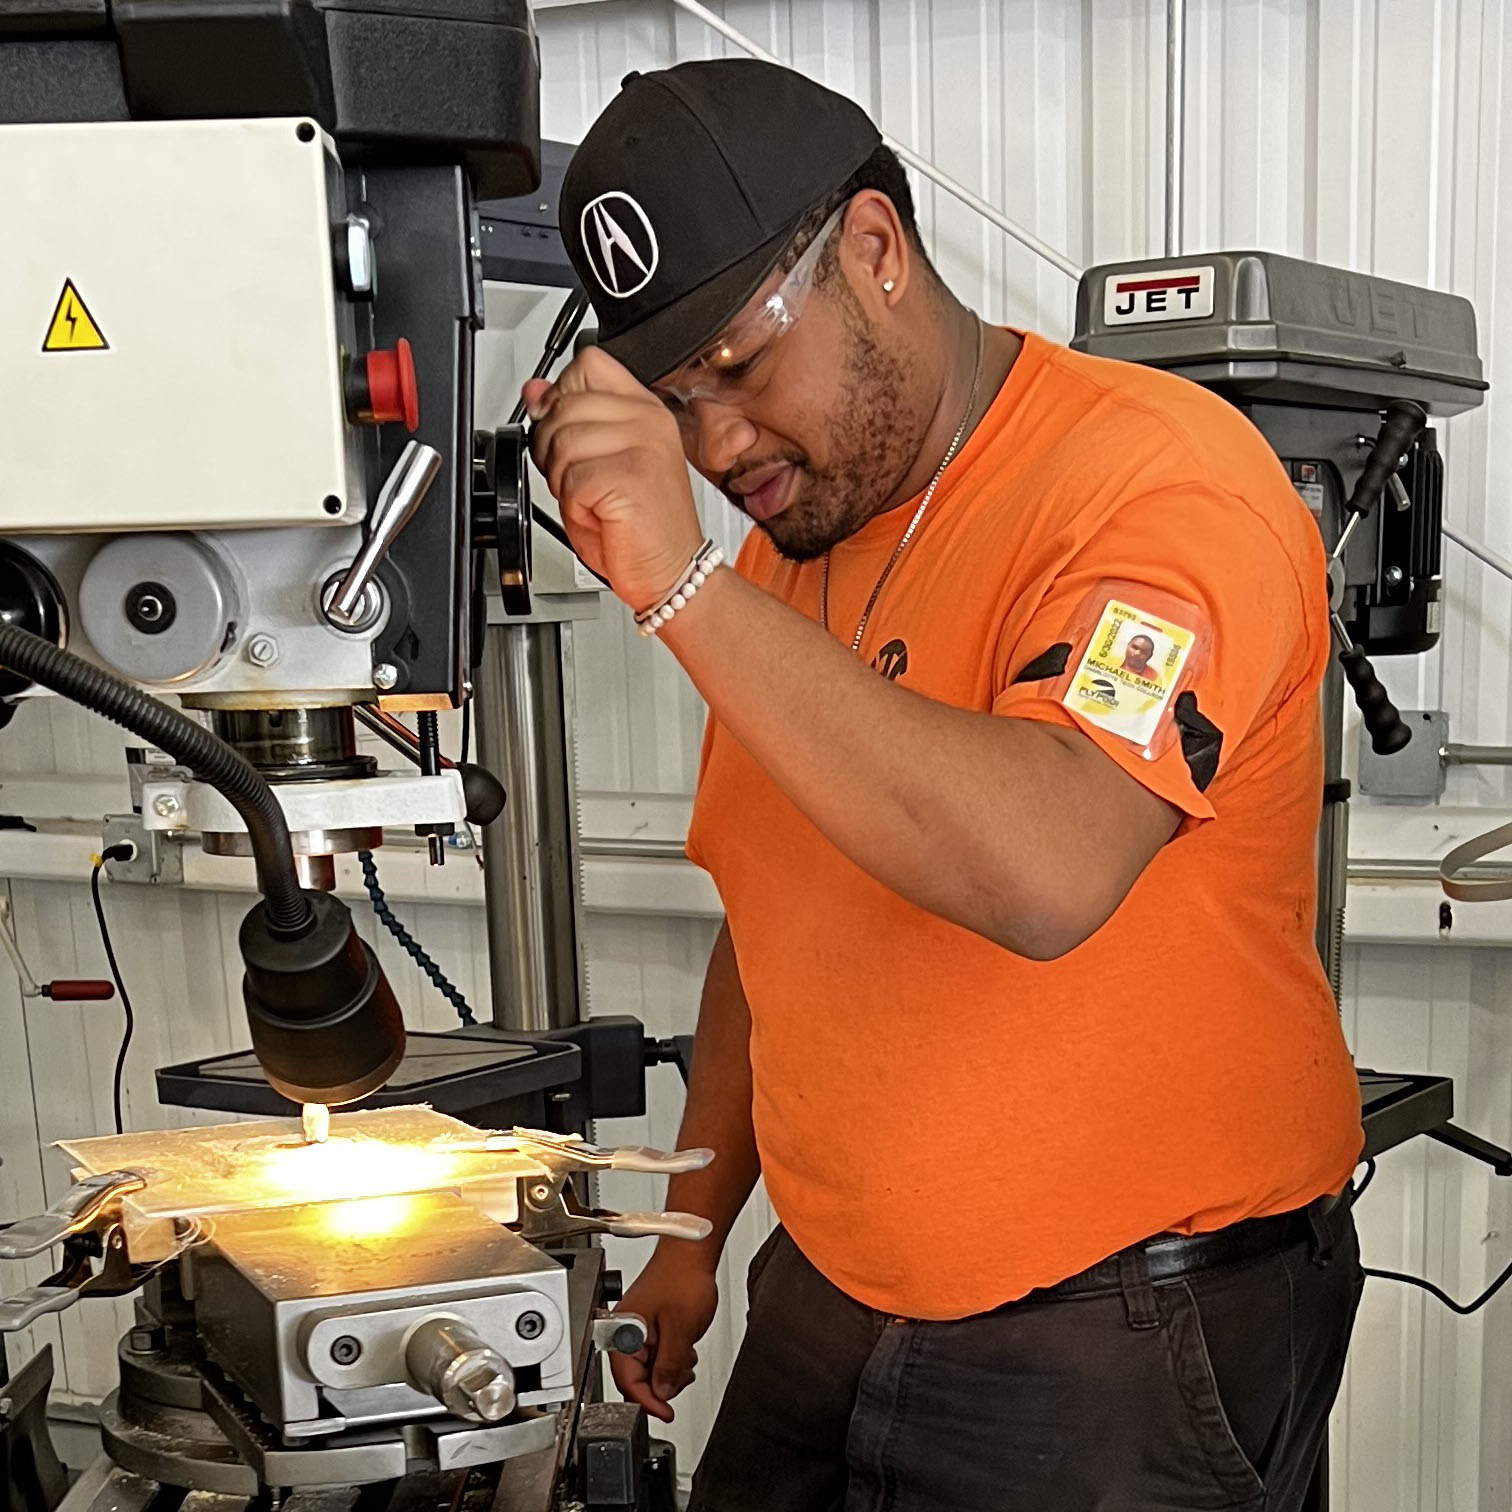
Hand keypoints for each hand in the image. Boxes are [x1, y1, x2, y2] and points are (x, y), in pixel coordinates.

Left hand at [523, 347, 705, 612]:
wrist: (670, 571)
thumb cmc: (640, 524)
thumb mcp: (597, 462)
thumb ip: (568, 421)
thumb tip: (535, 390)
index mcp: (645, 409)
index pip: (588, 364)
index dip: (563, 395)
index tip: (568, 428)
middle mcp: (648, 421)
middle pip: (565, 403)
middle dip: (554, 447)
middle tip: (582, 479)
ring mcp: (643, 445)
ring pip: (562, 441)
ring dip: (563, 480)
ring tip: (594, 498)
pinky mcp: (631, 476)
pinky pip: (572, 479)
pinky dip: (575, 505)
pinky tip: (600, 513)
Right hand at [609, 1247, 719, 1423]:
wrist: (691, 1252)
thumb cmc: (681, 1278)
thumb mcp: (680, 1330)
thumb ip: (668, 1366)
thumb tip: (662, 1392)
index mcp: (623, 1332)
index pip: (627, 1382)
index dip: (649, 1402)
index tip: (666, 1412)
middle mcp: (626, 1332)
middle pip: (637, 1379)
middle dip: (663, 1382)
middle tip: (682, 1374)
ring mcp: (638, 1329)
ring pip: (649, 1369)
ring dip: (670, 1370)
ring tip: (685, 1353)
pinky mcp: (649, 1326)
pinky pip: (656, 1355)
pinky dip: (672, 1358)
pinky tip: (684, 1346)